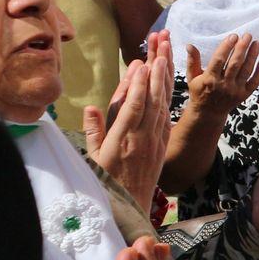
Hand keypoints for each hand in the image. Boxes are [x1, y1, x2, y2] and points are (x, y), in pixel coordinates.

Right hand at [87, 37, 173, 210]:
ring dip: (164, 82)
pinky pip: (166, 119)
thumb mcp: (92, 159)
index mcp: (121, 140)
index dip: (139, 85)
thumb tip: (90, 108)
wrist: (128, 208)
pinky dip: (166, 100)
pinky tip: (168, 87)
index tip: (141, 65)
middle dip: (157, 74)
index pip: (133, 107)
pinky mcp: (162, 146)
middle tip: (160, 51)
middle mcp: (142, 139)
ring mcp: (155, 142)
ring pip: (162, 107)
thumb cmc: (104, 182)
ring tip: (166, 60)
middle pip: (152, 101)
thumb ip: (93, 132)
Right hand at [184, 34, 258, 118]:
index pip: (219, 60)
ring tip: (256, 43)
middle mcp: (223, 85)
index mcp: (209, 79)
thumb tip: (190, 45)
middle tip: (248, 35)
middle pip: (235, 64)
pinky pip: (254, 82)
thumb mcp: (193, 77)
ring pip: (246, 71)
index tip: (233, 36)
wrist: (208, 113)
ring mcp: (235, 91)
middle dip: (242, 48)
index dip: (226, 47)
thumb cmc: (199, 91)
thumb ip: (193, 60)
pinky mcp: (244, 95)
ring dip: (253, 56)